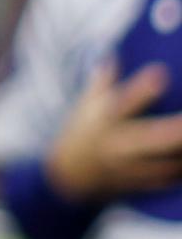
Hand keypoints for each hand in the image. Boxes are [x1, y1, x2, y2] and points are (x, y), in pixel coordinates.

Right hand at [45, 61, 181, 203]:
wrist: (68, 179)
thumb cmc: (81, 134)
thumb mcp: (84, 108)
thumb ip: (101, 83)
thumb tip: (112, 55)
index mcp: (103, 122)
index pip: (123, 103)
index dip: (141, 90)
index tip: (161, 73)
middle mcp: (116, 145)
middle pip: (152, 138)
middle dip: (177, 131)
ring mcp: (128, 168)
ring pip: (164, 163)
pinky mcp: (138, 183)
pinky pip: (166, 179)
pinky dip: (180, 172)